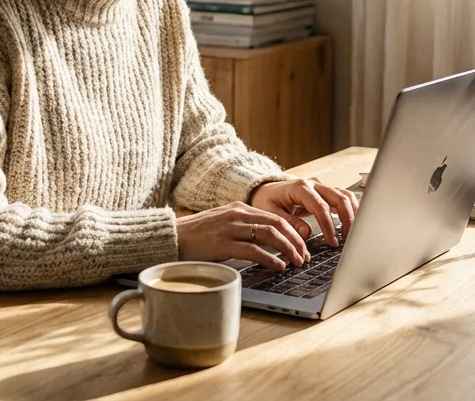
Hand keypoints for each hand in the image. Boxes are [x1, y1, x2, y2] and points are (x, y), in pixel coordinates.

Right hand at [176, 202, 310, 270]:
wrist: (170, 237)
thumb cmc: (195, 236)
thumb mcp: (222, 225)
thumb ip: (242, 229)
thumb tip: (265, 244)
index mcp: (239, 208)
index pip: (275, 217)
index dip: (293, 232)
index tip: (302, 247)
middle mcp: (237, 214)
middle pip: (278, 224)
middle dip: (296, 241)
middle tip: (305, 256)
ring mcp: (230, 228)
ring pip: (270, 234)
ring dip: (288, 249)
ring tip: (297, 262)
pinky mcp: (223, 244)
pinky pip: (253, 250)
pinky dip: (270, 258)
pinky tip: (278, 266)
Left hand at [249, 178, 358, 247]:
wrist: (264, 189)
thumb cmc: (266, 200)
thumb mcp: (270, 213)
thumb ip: (289, 223)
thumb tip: (307, 233)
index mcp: (300, 187)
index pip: (320, 207)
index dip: (328, 226)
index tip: (332, 242)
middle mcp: (313, 184)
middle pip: (339, 198)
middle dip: (347, 220)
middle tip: (347, 240)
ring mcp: (321, 186)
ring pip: (344, 196)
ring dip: (352, 213)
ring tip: (354, 233)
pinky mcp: (324, 192)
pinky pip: (343, 197)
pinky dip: (351, 208)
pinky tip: (354, 222)